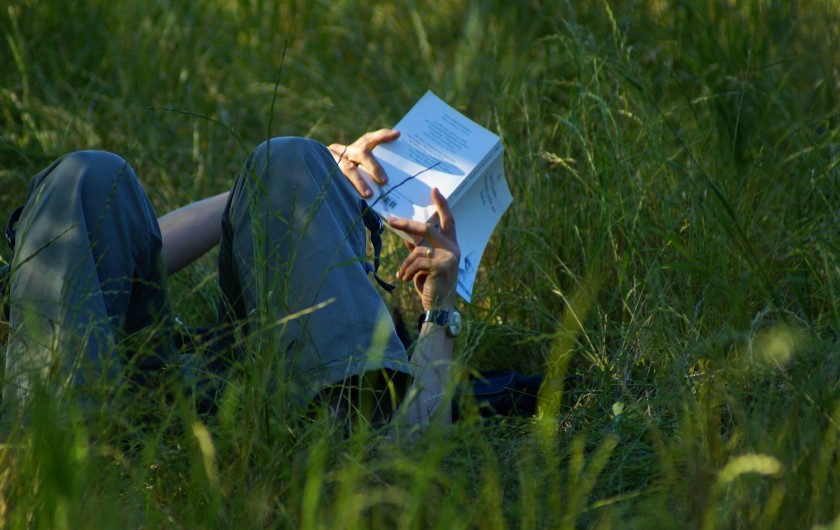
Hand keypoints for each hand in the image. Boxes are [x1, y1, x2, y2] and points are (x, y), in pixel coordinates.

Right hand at [328, 129, 399, 197]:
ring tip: (369, 195)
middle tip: (384, 181)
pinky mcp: (323, 172)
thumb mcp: (357, 167)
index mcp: (353, 147)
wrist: (311, 176)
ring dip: (359, 182)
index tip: (397, 135)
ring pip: (347, 168)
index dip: (382, 136)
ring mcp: (331, 160)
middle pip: (362, 153)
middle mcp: (343, 151)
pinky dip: (347, 190)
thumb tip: (392, 161)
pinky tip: (355, 201)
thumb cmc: (346, 175)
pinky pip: (336, 181)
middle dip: (374, 167)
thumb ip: (372, 165)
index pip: (369, 138)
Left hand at [389, 188, 459, 309]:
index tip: (435, 190)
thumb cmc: (431, 284)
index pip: (448, 220)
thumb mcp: (424, 263)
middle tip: (391, 220)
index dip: (442, 205)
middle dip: (407, 224)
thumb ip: (418, 247)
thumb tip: (404, 233)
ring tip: (402, 274)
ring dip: (405, 263)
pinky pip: (417, 260)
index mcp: (451, 245)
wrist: (438, 307)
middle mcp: (453, 248)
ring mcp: (450, 256)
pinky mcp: (443, 265)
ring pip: (418, 249)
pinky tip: (406, 279)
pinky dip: (407, 270)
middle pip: (427, 228)